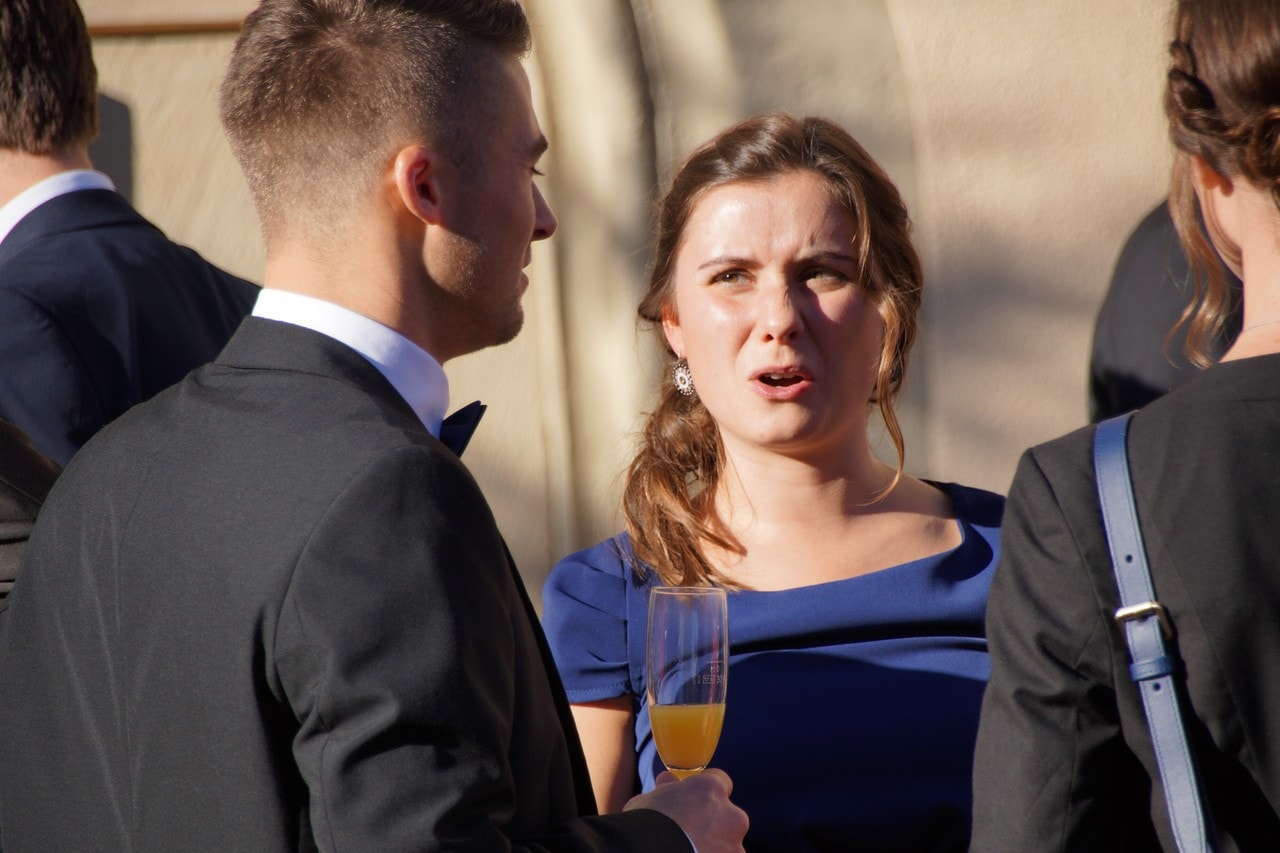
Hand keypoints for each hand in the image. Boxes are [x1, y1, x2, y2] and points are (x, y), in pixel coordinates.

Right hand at [623, 769, 747, 852]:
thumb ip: (666, 790)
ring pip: (728, 845)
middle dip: (713, 824)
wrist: (647, 852)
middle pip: (728, 816)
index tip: (694, 802)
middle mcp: (731, 815)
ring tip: (687, 851)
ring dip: (714, 847)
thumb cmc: (644, 825)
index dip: (705, 793)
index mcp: (711, 790)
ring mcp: (735, 847)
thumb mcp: (650, 800)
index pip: (720, 781)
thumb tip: (667, 780)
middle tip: (689, 834)